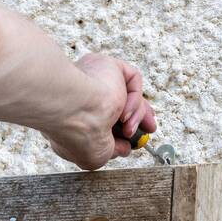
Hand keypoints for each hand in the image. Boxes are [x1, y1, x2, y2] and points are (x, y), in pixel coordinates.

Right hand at [45, 53, 156, 169]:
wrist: (73, 111)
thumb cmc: (76, 133)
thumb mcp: (95, 155)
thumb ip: (111, 150)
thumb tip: (124, 149)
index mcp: (74, 114)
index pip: (103, 116)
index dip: (122, 127)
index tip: (133, 138)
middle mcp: (83, 95)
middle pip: (118, 102)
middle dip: (137, 116)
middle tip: (148, 130)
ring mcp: (93, 78)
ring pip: (125, 92)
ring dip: (136, 114)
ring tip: (129, 129)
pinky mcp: (106, 65)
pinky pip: (131, 79)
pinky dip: (135, 98)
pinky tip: (125, 112)